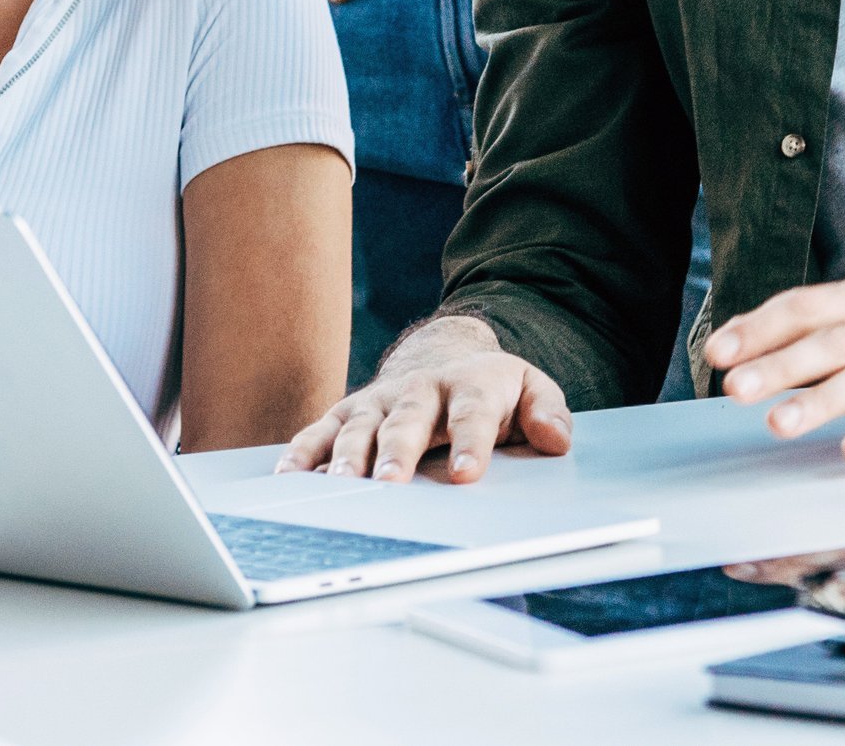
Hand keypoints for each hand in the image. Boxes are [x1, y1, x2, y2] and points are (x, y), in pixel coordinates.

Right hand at [278, 315, 571, 484]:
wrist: (444, 358)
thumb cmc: (491, 390)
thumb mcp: (531, 389)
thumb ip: (548, 411)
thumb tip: (556, 439)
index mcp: (471, 385)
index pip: (472, 414)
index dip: (469, 442)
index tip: (466, 474)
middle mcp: (420, 390)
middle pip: (407, 420)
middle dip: (398, 450)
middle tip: (391, 482)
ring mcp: (380, 400)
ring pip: (360, 427)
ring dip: (348, 456)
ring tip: (340, 485)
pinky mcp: (348, 412)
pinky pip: (320, 431)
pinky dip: (302, 453)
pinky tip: (289, 478)